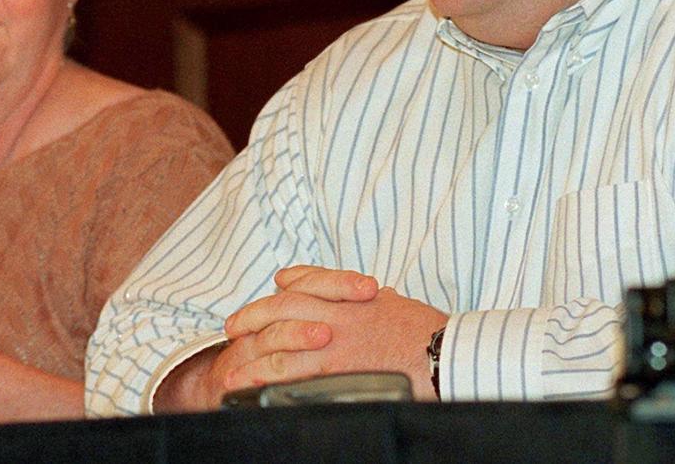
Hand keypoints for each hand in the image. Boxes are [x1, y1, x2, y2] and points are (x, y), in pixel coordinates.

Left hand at [222, 265, 446, 399]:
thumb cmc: (424, 329)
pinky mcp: (337, 371)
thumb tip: (352, 290)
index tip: (276, 286)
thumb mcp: (392, 301)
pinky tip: (255, 392)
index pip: (309, 282)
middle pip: (283, 309)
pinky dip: (270, 384)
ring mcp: (334, 341)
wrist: (442, 353)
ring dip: (252, 359)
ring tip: (232, 372)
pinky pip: (295, 377)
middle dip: (253, 317)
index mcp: (351, 295)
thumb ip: (364, 295)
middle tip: (233, 328)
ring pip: (281, 345)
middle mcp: (337, 313)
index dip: (286, 284)